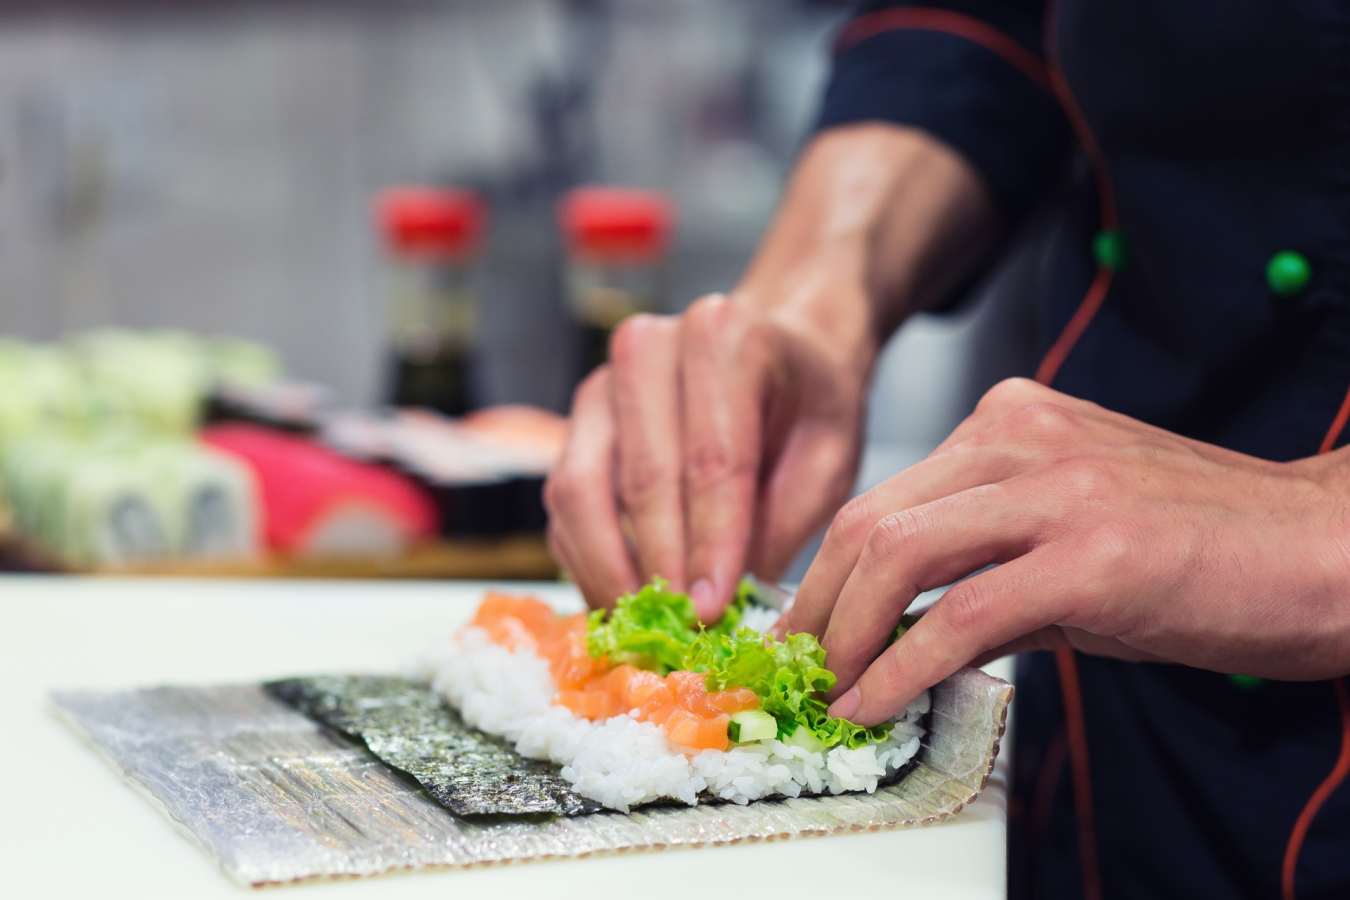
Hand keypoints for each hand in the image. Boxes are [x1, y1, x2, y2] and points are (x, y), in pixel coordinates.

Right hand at [545, 293, 868, 617]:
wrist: (780, 348)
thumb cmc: (809, 403)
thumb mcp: (830, 455)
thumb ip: (784, 519)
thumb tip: (730, 604)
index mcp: (725, 336)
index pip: (712, 457)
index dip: (711, 543)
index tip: (712, 610)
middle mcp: (649, 348)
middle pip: (641, 475)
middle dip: (661, 564)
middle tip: (680, 630)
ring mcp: (601, 386)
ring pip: (579, 488)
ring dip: (608, 568)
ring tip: (645, 627)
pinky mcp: (576, 425)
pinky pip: (564, 503)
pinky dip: (587, 559)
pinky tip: (622, 601)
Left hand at [776, 377, 1349, 724]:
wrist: (1323, 549)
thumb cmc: (1204, 545)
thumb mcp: (1072, 533)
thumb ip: (986, 566)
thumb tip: (905, 633)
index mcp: (1011, 421)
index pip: (884, 497)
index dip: (828, 574)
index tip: (809, 629)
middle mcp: (1021, 437)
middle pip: (870, 520)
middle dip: (817, 605)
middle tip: (800, 668)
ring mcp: (1055, 490)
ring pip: (898, 553)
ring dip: (845, 635)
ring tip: (831, 690)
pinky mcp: (1090, 555)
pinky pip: (962, 613)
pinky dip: (904, 666)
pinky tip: (879, 702)